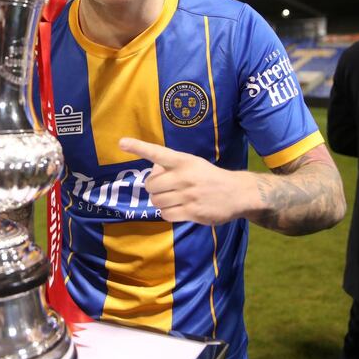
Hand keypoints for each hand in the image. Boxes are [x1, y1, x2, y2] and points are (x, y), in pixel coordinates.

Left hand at [118, 137, 251, 224]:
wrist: (237, 193)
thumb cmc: (208, 176)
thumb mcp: (192, 163)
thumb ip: (171, 166)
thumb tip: (152, 172)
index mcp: (183, 161)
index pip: (157, 152)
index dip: (138, 147)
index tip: (122, 142)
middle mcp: (184, 176)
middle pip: (151, 185)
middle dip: (153, 188)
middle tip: (164, 188)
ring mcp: (188, 195)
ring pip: (157, 201)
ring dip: (160, 201)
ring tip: (172, 199)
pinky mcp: (192, 212)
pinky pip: (166, 215)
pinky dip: (167, 213)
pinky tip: (177, 209)